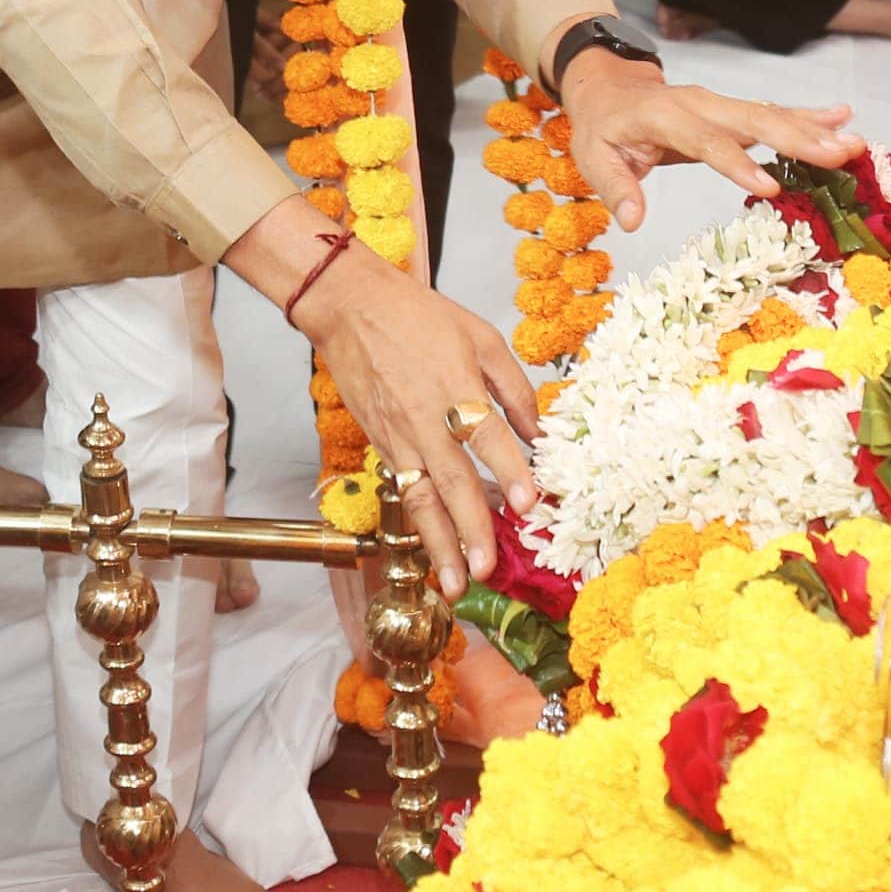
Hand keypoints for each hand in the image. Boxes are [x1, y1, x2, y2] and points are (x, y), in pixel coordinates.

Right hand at [295, 261, 539, 592]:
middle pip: (451, 481)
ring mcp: (399, 437)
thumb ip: (514, 388)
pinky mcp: (382, 446)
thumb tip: (540, 433)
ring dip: (441, 545)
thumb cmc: (418, 317)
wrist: (349, 308)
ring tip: (458, 583)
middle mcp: (424, 418)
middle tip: (489, 570)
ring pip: (422, 500)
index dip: (509, 469)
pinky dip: (422, 527)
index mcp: (454, 384)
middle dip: (472, 530)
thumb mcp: (481, 337)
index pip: (485, 433)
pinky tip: (438, 552)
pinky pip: (406, 493)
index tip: (530, 504)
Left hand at [553, 48, 859, 233]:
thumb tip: (632, 221)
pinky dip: (808, 115)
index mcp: (664, 116)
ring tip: (854, 142)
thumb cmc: (603, 128)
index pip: (704, 141)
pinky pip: (773, 113)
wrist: (609, 87)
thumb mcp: (594, 158)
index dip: (737, 163)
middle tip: (840, 153)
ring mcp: (720, 104)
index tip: (771, 188)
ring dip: (813, 129)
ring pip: (771, 115)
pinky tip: (842, 116)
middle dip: (798, 138)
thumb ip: (616, 187)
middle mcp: (700, 104)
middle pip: (752, 120)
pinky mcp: (733, 111)